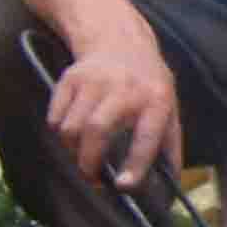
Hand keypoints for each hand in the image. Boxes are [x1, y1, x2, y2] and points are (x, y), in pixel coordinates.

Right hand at [47, 36, 180, 189]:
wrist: (120, 39)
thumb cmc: (148, 83)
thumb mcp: (170, 108)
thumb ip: (169, 147)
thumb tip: (170, 187)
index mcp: (156, 100)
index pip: (146, 137)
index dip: (135, 164)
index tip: (123, 186)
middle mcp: (125, 89)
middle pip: (97, 129)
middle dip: (89, 161)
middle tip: (92, 178)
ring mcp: (94, 82)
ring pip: (71, 127)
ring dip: (72, 150)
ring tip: (82, 155)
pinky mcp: (70, 79)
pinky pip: (55, 117)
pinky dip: (59, 133)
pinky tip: (73, 133)